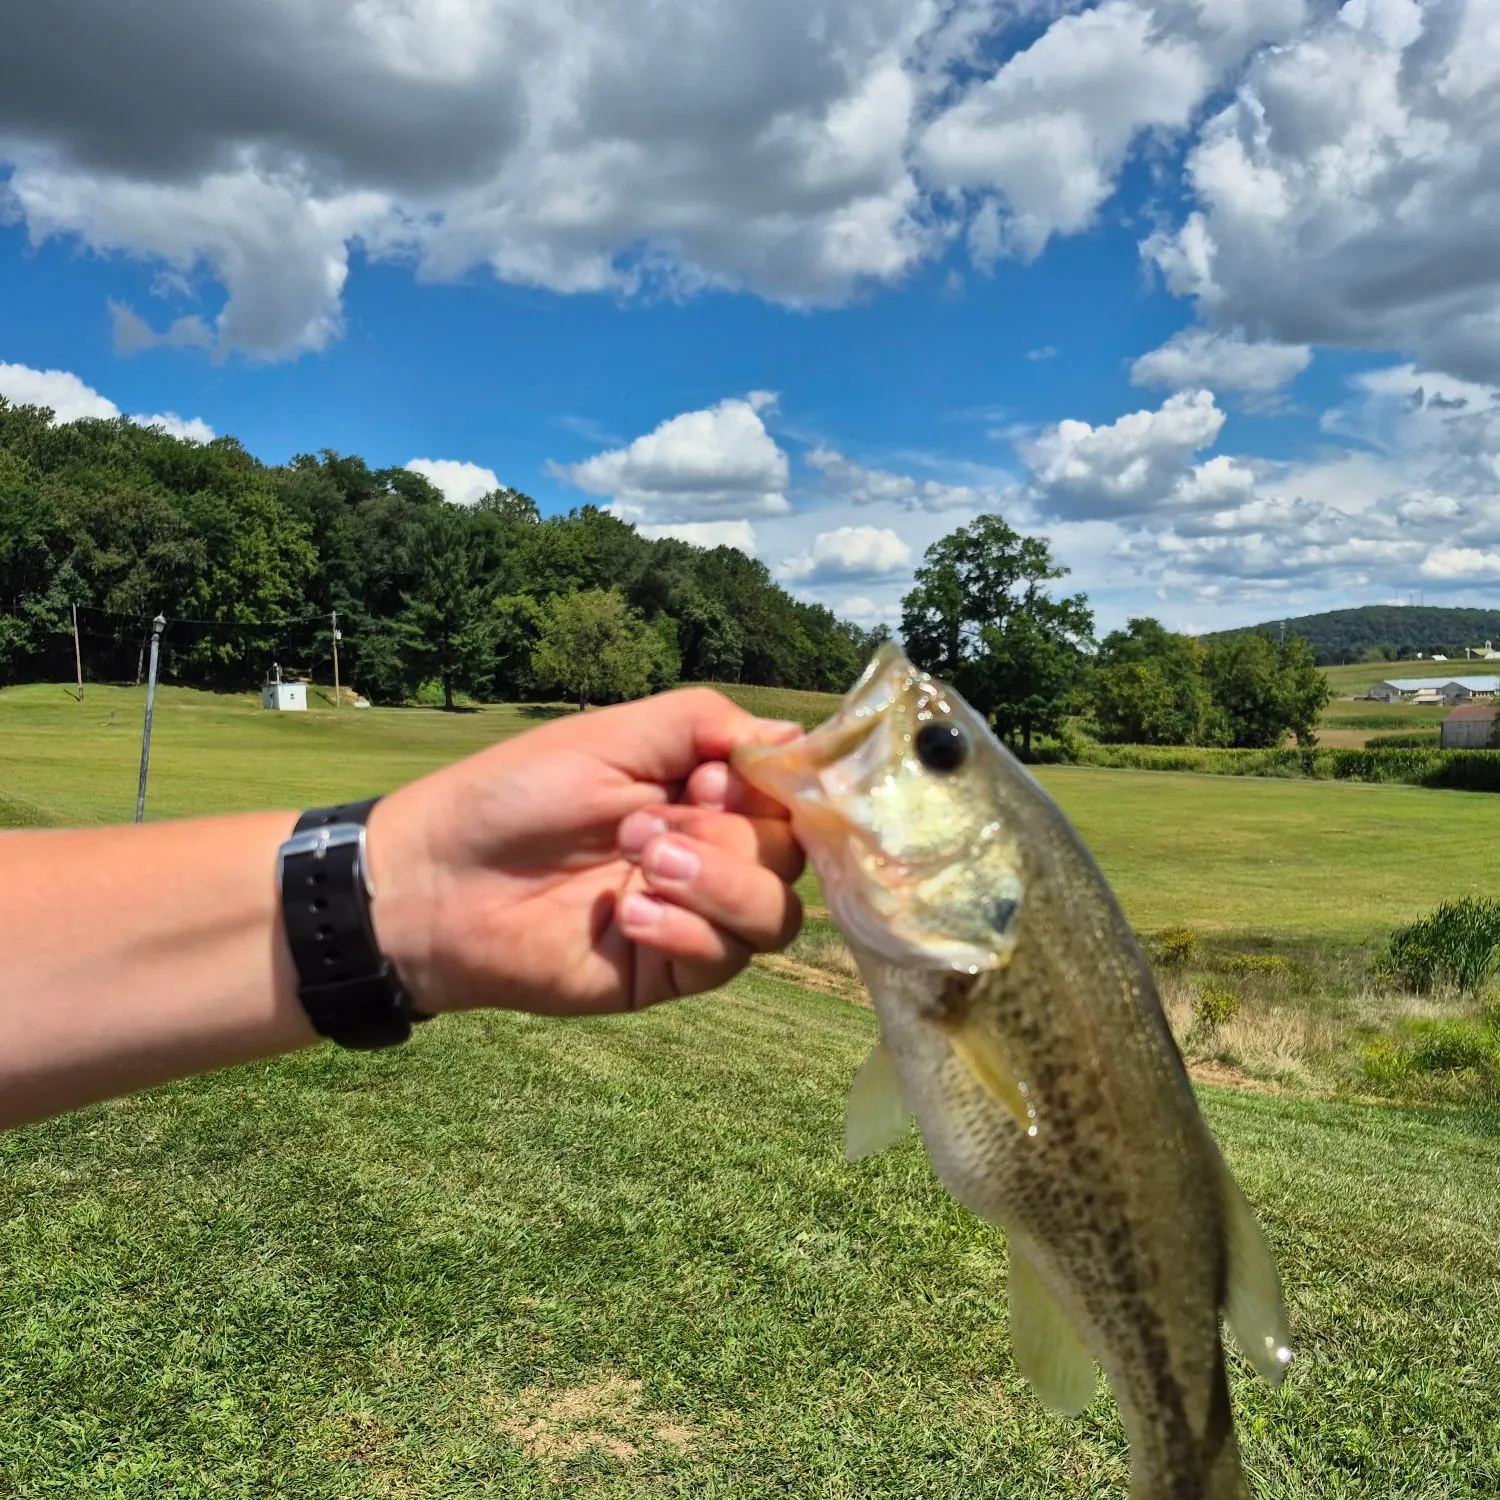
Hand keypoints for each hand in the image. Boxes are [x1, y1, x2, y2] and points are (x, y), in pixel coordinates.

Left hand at [363, 690, 806, 1014]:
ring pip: (776, 914)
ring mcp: (692, 915)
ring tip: (641, 866)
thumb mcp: (610, 736)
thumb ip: (704, 725)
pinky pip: (725, 960)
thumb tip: (794, 735)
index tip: (708, 781)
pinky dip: (688, 932)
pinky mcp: (667, 971)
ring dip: (720, 885)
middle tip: (640, 829)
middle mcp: (710, 852)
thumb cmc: (512, 796)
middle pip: (790, 855)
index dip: (773, 789)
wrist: (433, 883)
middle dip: (728, 837)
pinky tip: (627, 917)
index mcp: (699, 791)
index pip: (788, 794)